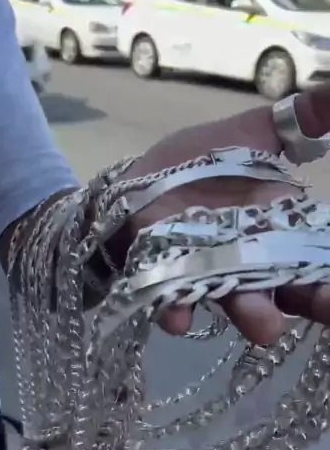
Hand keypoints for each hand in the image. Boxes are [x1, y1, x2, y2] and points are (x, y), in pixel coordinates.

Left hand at [121, 86, 329, 344]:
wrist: (137, 178)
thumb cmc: (200, 162)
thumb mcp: (251, 131)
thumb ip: (297, 120)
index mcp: (279, 229)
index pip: (319, 256)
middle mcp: (250, 261)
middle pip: (288, 289)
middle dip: (312, 301)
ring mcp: (208, 274)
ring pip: (235, 301)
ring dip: (251, 314)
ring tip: (267, 329)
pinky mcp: (164, 278)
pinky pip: (172, 301)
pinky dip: (176, 310)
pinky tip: (180, 320)